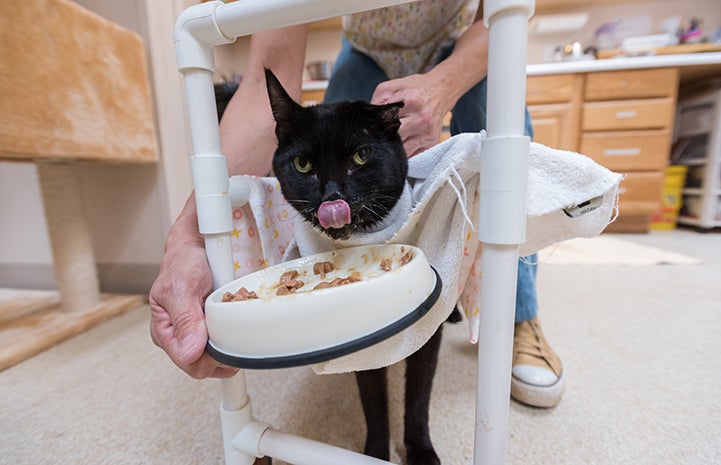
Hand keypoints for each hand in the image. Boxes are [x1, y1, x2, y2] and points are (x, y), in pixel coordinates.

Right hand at [149, 231, 237, 378]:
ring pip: (217, 360)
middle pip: (204, 366)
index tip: (224, 342)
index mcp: (164, 332)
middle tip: (234, 334)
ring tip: (235, 329)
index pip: (189, 363)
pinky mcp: (210, 329)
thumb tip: (190, 352)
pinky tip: (237, 327)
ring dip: (230, 348)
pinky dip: (235, 338)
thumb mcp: (182, 287)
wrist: (197, 248)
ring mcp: (196, 334)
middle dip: (221, 355)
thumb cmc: (184, 263)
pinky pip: (226, 344)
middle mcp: (179, 337)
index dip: (210, 358)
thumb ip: (185, 320)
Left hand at [371, 74, 450, 156]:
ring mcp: (427, 134)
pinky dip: (402, 153)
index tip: (368, 130)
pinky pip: (411, 156)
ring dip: (391, 149)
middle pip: (392, 140)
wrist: (441, 91)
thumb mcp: (391, 87)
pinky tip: (399, 144)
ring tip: (388, 141)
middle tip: (377, 137)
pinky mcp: (430, 144)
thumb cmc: (414, 89)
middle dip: (382, 139)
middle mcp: (421, 119)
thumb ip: (377, 102)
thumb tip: (366, 122)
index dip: (374, 128)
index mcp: (410, 102)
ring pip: (401, 152)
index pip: (384, 122)